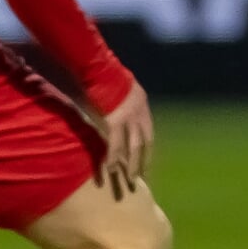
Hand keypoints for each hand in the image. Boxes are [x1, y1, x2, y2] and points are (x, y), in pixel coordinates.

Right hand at [97, 81, 154, 198]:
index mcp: (141, 105)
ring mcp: (128, 118)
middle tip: (140, 179)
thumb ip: (122, 100)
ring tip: (128, 181)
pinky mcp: (114, 120)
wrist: (99, 67)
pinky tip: (110, 170)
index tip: (145, 165)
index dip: (146, 151)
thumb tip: (117, 108)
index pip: (147, 133)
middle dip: (142, 162)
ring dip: (130, 165)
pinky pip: (114, 143)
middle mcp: (139, 113)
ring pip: (132, 147)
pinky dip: (113, 157)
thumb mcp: (122, 87)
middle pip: (143, 143)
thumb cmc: (105, 75)